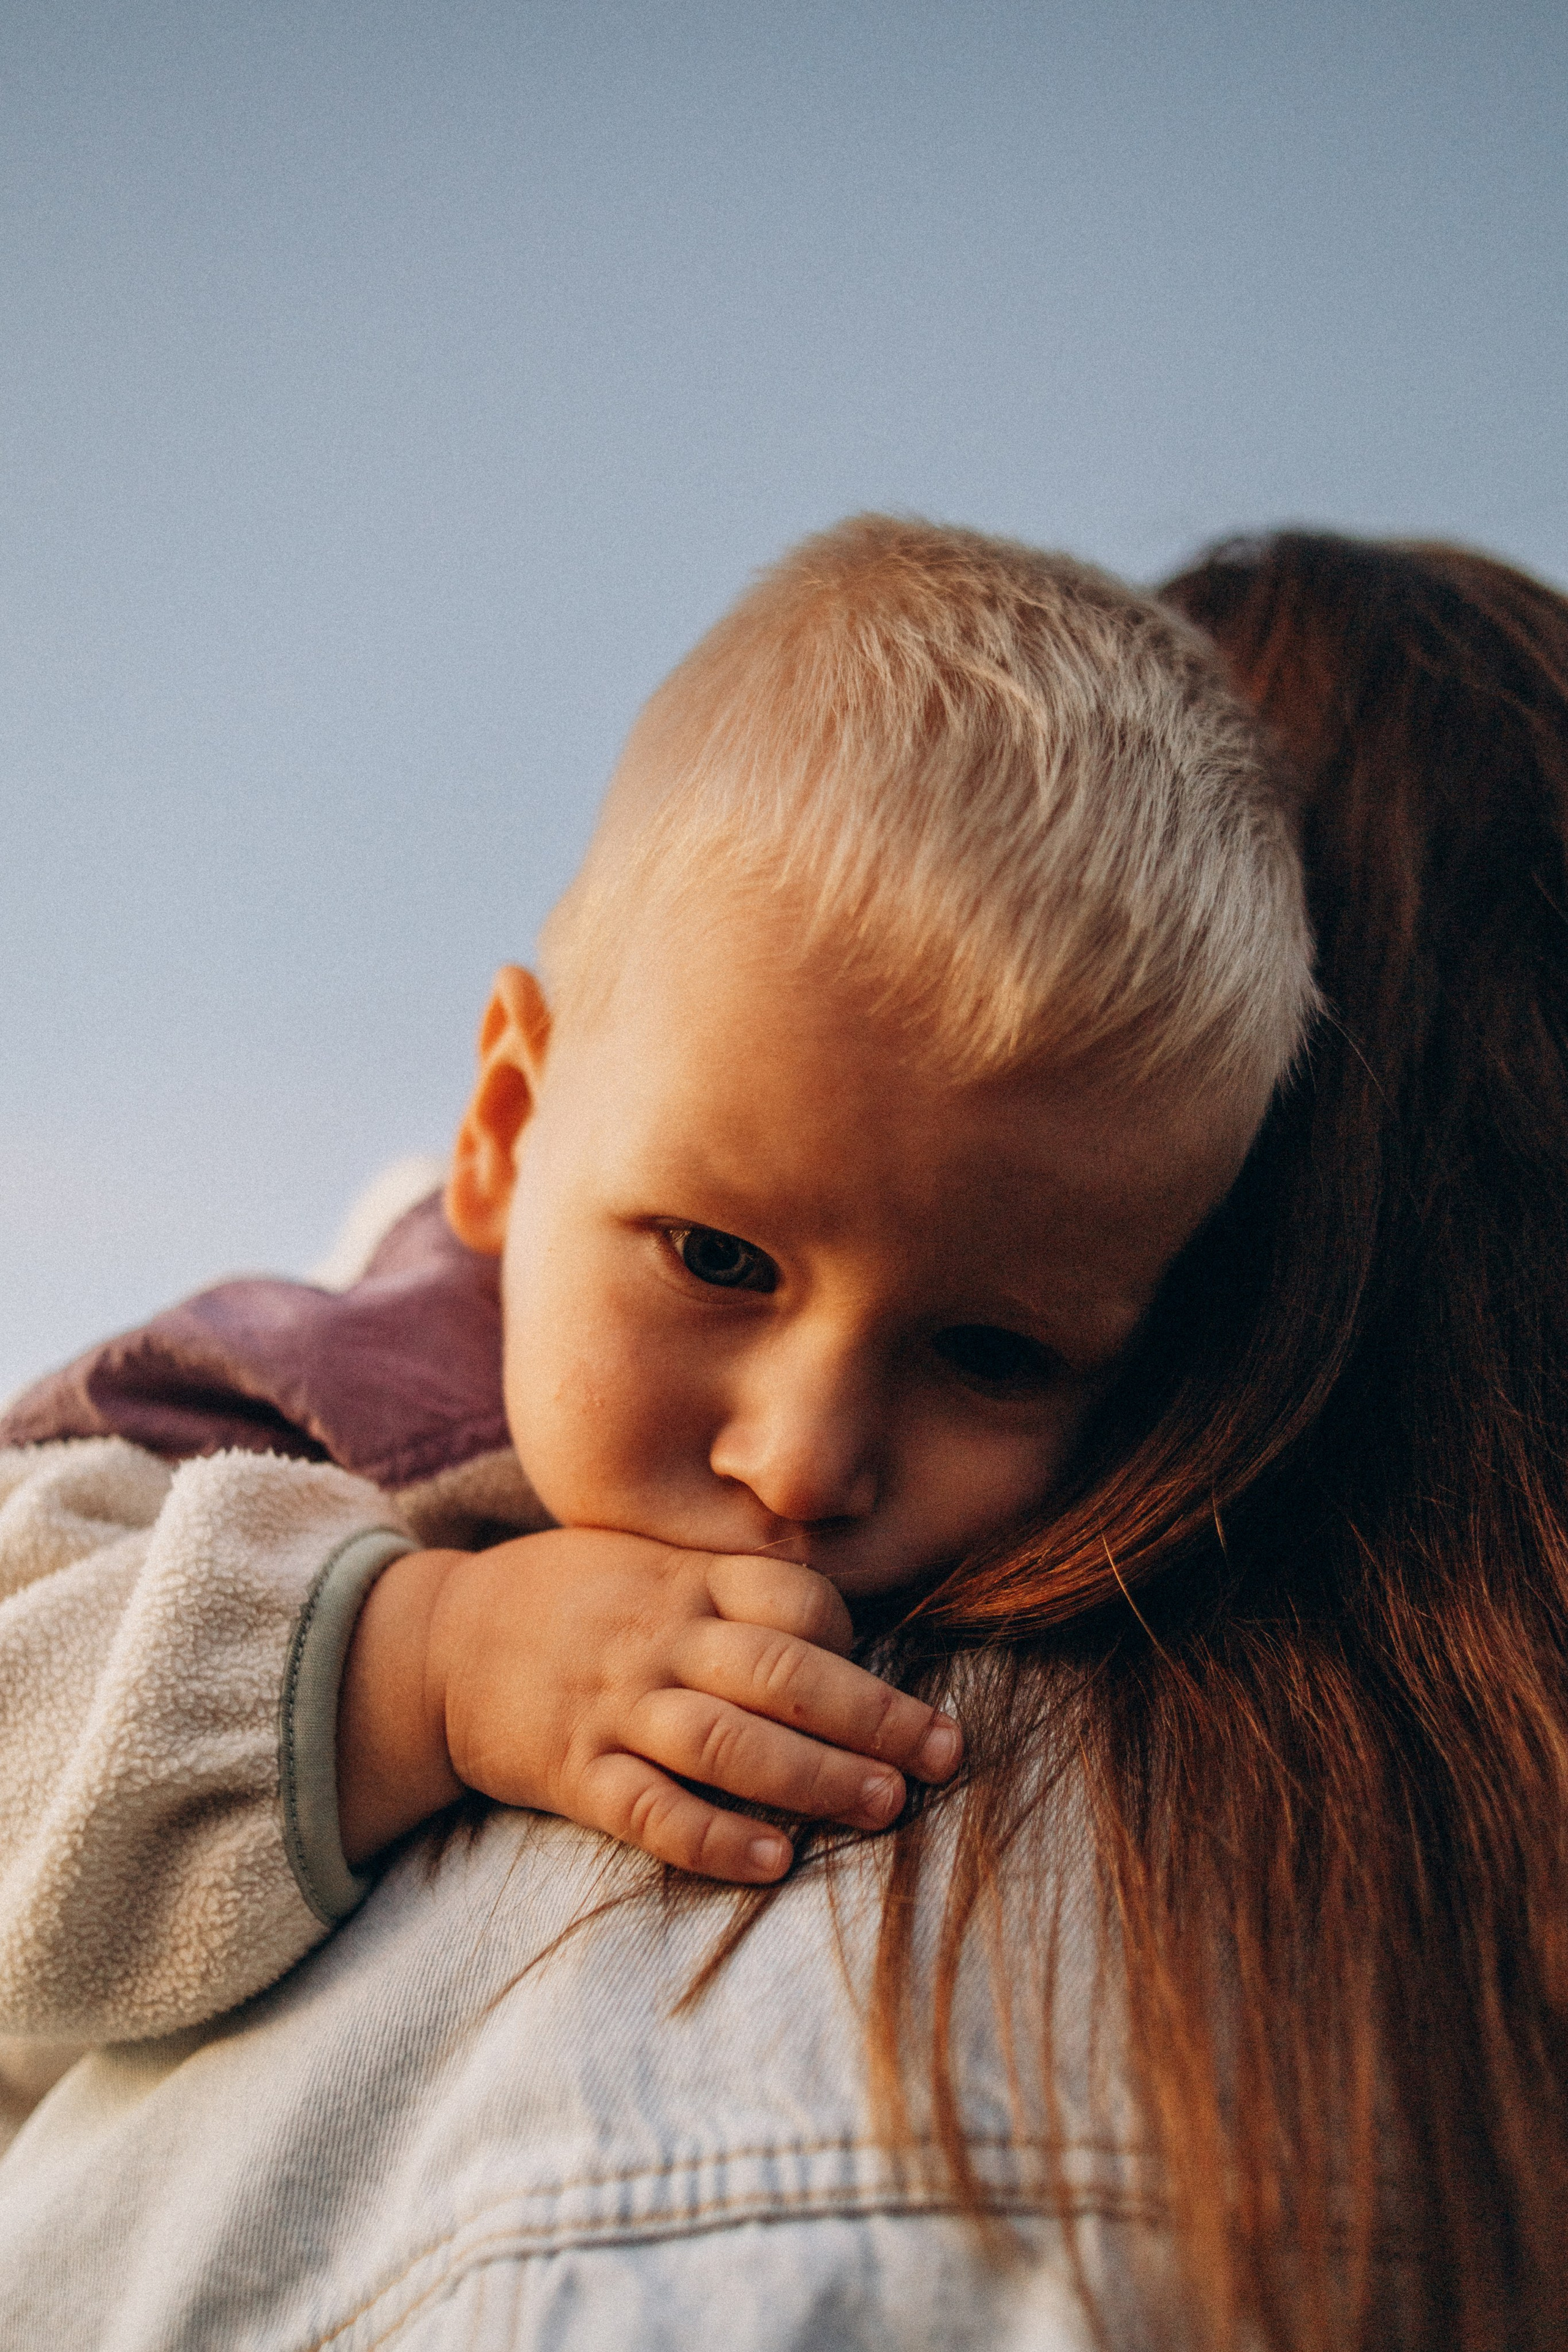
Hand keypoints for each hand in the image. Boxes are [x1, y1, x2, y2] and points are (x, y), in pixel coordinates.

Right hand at [336, 1528, 961, 1882]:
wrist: (437, 1643)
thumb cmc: (569, 1602)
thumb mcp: (647, 1562)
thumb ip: (731, 1587)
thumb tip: (840, 1633)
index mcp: (684, 1580)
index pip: (793, 1598)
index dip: (853, 1638)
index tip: (896, 1679)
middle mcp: (657, 1638)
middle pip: (780, 1672)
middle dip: (872, 1714)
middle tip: (943, 1755)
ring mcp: (613, 1706)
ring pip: (726, 1741)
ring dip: (813, 1775)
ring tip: (885, 1807)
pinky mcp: (573, 1773)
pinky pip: (649, 1810)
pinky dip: (713, 1836)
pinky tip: (773, 1861)